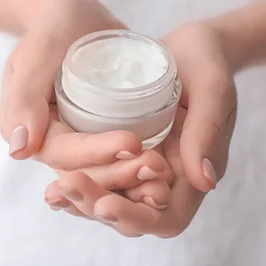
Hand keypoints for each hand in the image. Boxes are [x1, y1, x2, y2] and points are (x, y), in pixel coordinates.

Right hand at [0, 0, 173, 207]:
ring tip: (165, 171)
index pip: (63, 153)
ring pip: (104, 171)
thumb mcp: (38, 51)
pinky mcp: (99, 136)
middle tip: (159, 166)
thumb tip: (19, 148)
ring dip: (132, 177)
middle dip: (120, 172)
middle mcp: (52, 142)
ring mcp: (78, 141)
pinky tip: (166, 168)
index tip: (132, 143)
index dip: (96, 153)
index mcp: (31, 130)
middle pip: (85, 170)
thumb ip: (24, 95)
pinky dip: (138, 166)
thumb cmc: (53, 26)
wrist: (72, 17)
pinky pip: (118, 158)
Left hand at [44, 22, 237, 236]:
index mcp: (194, 173)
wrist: (192, 47)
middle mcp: (169, 179)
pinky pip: (103, 178)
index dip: (136, 216)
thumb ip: (207, 131)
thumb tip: (205, 182)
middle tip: (67, 186)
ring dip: (83, 201)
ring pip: (113, 200)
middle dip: (98, 206)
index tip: (105, 202)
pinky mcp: (126, 154)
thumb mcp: (212, 89)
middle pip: (134, 217)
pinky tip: (55, 182)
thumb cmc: (208, 62)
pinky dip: (83, 182)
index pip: (167, 218)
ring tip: (53, 192)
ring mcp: (144, 168)